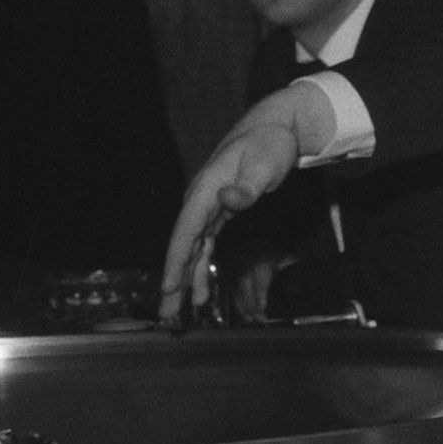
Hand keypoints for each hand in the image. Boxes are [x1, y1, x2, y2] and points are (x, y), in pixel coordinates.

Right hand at [160, 85, 336, 321]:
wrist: (275, 129)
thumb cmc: (270, 144)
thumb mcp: (265, 162)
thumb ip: (249, 184)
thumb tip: (230, 199)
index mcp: (205, 191)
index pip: (185, 232)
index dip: (175, 262)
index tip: (167, 288)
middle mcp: (201, 202)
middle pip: (182, 247)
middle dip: (173, 281)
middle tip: (167, 314)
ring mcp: (208, 208)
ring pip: (191, 250)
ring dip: (185, 280)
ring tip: (181, 312)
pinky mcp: (219, 213)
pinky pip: (204, 246)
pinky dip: (200, 267)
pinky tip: (201, 290)